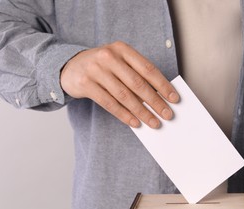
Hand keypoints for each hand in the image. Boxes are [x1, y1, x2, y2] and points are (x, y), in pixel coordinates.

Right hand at [60, 41, 179, 127]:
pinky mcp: (85, 84)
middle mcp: (109, 56)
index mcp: (122, 49)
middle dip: (155, 102)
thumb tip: (159, 97)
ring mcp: (96, 70)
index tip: (174, 99)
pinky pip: (109, 103)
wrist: (69, 66)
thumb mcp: (119, 63)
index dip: (163, 85)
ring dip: (142, 112)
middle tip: (167, 114)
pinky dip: (124, 115)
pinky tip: (135, 123)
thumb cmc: (102, 67)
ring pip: (124, 95)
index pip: (148, 69)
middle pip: (138, 83)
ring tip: (153, 122)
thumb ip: (136, 74)